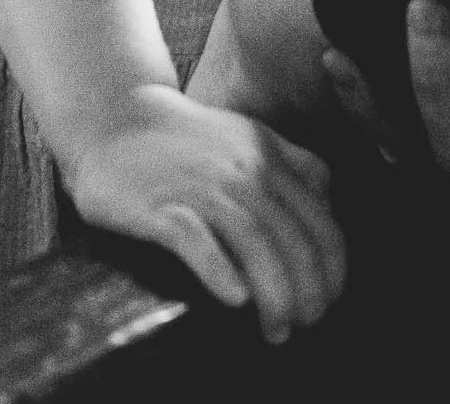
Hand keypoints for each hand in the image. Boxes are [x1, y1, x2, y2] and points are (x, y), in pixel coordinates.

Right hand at [68, 84, 346, 343]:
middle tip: (306, 323)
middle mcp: (242, 170)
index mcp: (269, 156)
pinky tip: (235, 298)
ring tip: (278, 328)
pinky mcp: (161, 207)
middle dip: (308, 289)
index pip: (319, 218)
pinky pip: (196, 240)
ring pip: (254, 241)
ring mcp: (201, 187)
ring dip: (274, 292)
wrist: (116, 120)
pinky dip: (220, 270)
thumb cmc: (187, 140)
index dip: (332, 264)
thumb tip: (328, 204)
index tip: (329, 298)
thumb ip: (292, 164)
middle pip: (292, 236)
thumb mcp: (250, 138)